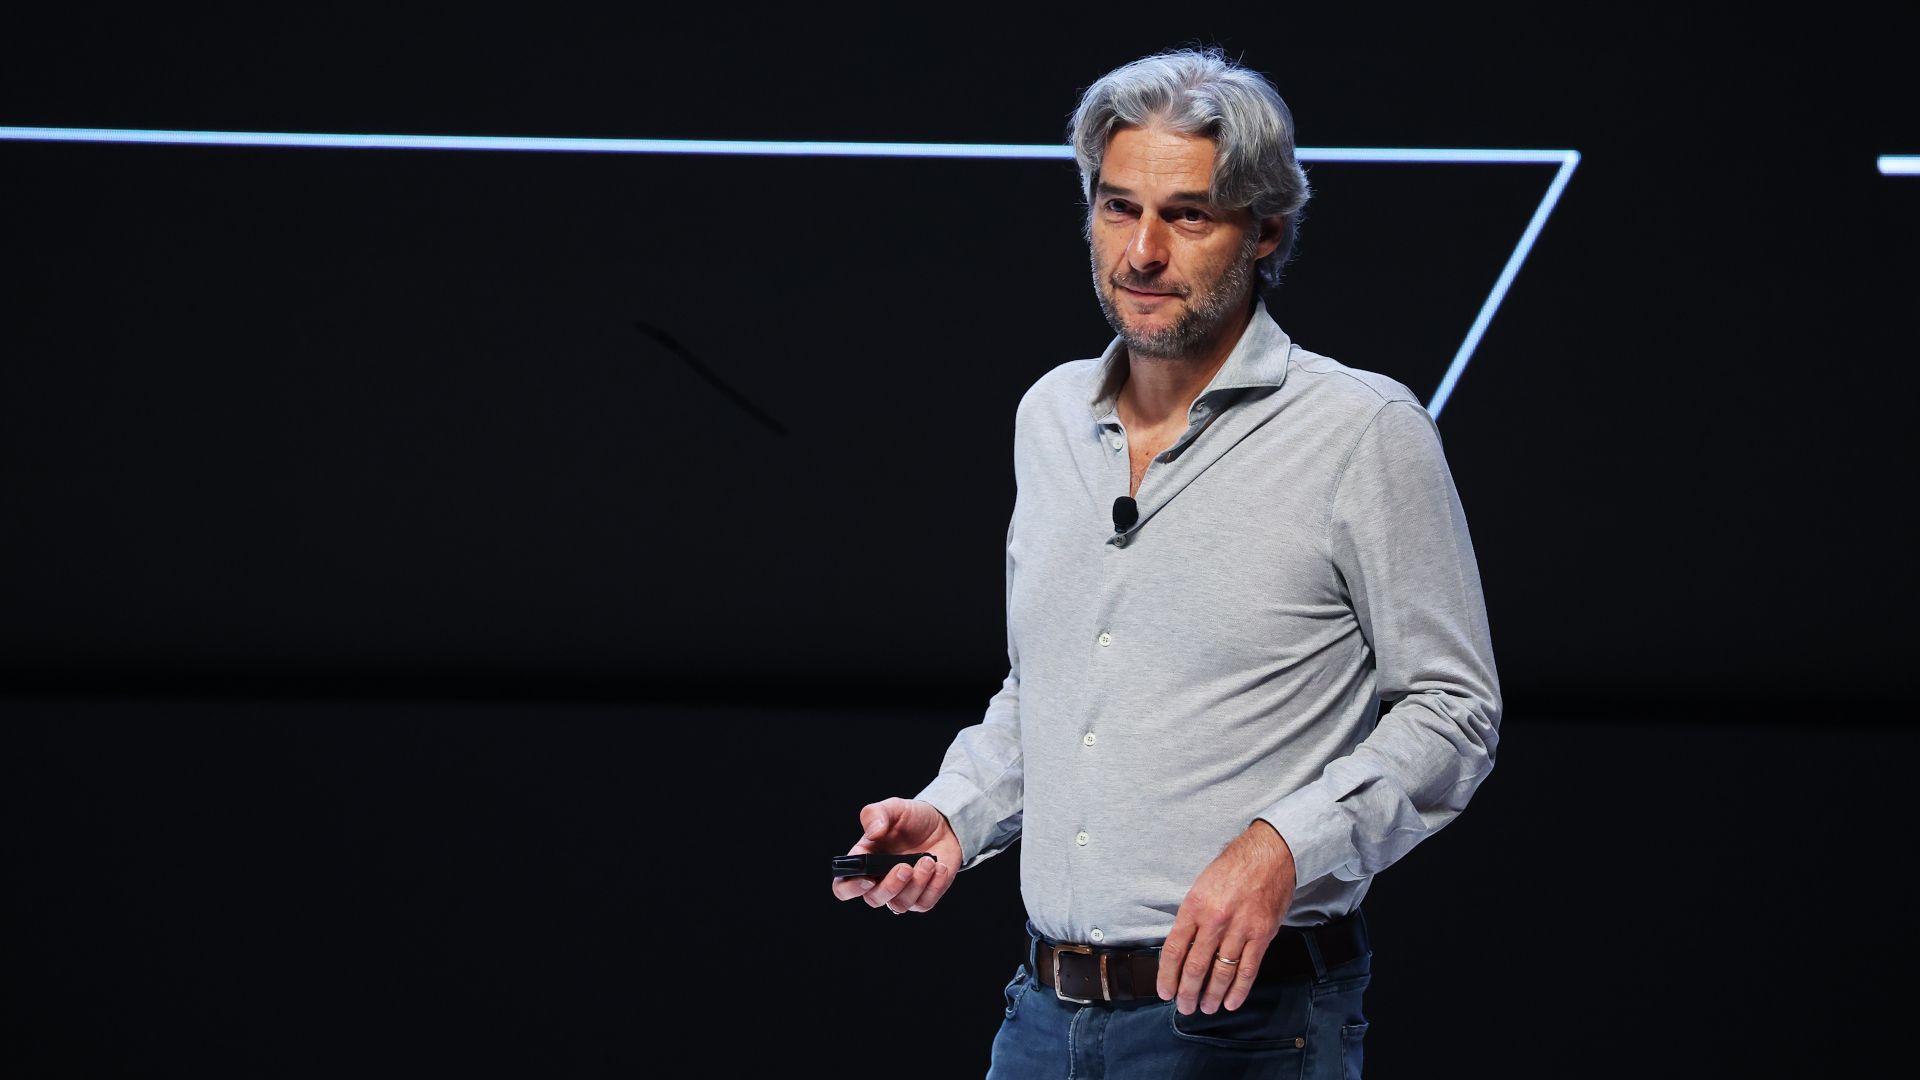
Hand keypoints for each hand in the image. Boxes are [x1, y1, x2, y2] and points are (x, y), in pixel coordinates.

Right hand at [830, 797, 962, 914]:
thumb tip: (873, 833)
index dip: (851, 888)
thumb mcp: (893, 808)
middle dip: (890, 886)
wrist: (944, 824)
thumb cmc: (912, 818)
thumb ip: (876, 815)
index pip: (844, 886)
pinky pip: (924, 903)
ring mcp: (902, 891)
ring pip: (900, 904)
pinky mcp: (923, 896)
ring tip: (928, 860)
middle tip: (905, 867)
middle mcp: (880, 880)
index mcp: (864, 861)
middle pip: (873, 900)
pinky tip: (939, 866)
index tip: (867, 878)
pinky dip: (934, 886)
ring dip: (916, 884)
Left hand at [1156, 821, 1296, 1014]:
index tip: (1164, 991)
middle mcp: (1215, 920)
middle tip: (1183, 1007)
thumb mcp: (1201, 885)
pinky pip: (1248, 969)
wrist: (1270, 854)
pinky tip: (1231, 1002)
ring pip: (1221, 972)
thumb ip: (1192, 916)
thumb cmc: (1233, 867)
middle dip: (1187, 991)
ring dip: (1211, 995)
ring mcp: (1240, 929)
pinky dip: (1238, 990)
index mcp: (1194, 906)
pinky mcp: (1262, 935)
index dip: (1167, 975)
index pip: (1174, 949)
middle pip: (1196, 966)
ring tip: (1205, 1008)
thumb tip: (1182, 947)